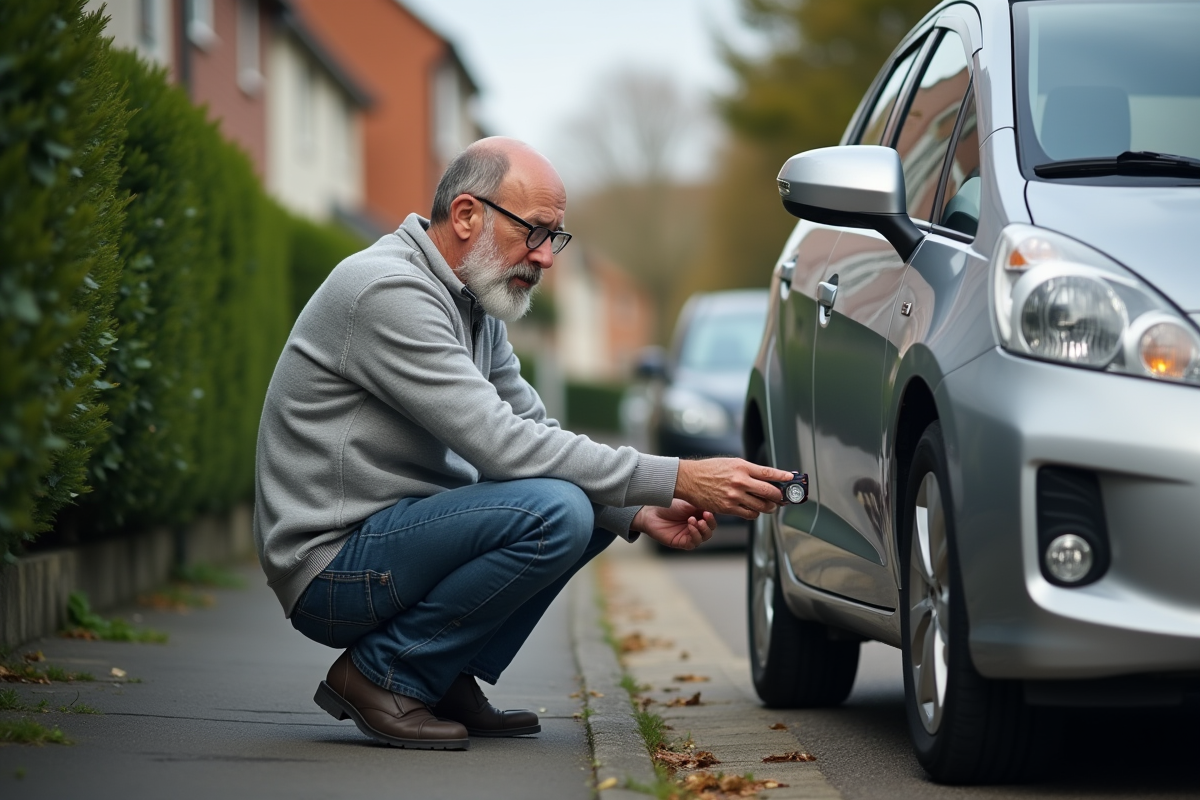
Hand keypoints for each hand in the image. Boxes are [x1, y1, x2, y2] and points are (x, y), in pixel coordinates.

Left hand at [632, 501, 715, 550]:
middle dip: (709, 523)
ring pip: (704, 537)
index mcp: (699, 515)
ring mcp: (689, 535)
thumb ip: (701, 505)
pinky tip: (690, 526)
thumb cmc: (669, 506)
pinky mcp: (682, 542)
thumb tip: (715, 505)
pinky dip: (695, 535)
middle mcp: (696, 526)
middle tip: (705, 515)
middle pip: (710, 529)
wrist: (652, 513)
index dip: (712, 516)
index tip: (709, 511)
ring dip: (702, 529)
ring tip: (693, 520)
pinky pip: (694, 543)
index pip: (712, 518)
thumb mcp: (688, 502)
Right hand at [674, 458, 794, 519]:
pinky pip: (749, 514)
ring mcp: (734, 496)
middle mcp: (740, 481)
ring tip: (771, 506)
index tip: (791, 479)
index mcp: (741, 467)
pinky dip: (755, 513)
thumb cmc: (709, 469)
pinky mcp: (728, 508)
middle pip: (769, 491)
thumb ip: (749, 470)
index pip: (768, 473)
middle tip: (782, 497)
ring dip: (770, 507)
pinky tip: (755, 510)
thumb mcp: (731, 463)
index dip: (783, 477)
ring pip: (762, 506)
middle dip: (779, 496)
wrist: (689, 479)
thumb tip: (767, 478)